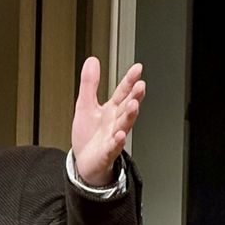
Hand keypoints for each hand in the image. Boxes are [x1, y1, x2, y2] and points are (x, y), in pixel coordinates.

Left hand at [71, 58, 145, 186]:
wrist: (84, 163)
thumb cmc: (88, 136)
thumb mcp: (85, 105)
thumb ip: (90, 84)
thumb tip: (92, 60)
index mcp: (112, 109)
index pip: (123, 92)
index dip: (129, 80)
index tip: (137, 68)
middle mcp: (116, 122)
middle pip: (127, 107)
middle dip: (134, 97)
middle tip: (140, 86)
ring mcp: (113, 137)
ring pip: (124, 125)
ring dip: (130, 115)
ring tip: (133, 105)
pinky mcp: (107, 152)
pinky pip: (113, 147)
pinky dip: (117, 141)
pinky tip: (120, 135)